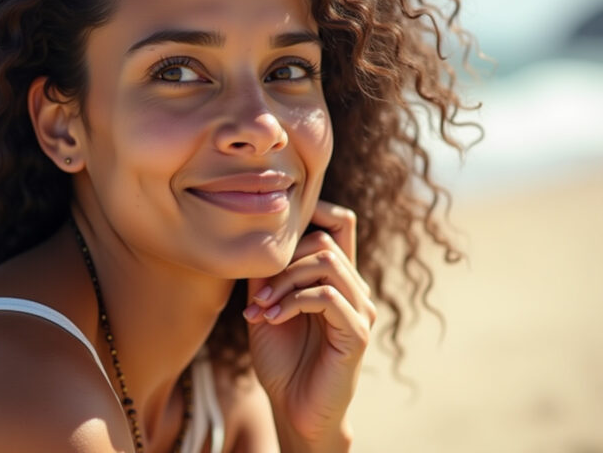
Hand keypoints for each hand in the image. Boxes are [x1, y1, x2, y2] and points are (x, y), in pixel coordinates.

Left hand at [242, 200, 375, 450]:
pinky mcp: (357, 334)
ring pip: (327, 264)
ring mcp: (361, 310)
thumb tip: (257, 237)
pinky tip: (272, 318)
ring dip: (285, 282)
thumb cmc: (281, 358)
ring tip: (261, 308)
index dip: (316, 210)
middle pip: (324, 242)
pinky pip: (328, 297)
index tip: (276, 226)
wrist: (293, 407)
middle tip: (256, 296)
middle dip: (282, 262)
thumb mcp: (266, 305)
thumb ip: (266, 272)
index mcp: (335, 279)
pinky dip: (294, 302)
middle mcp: (354, 289)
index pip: (341, 224)